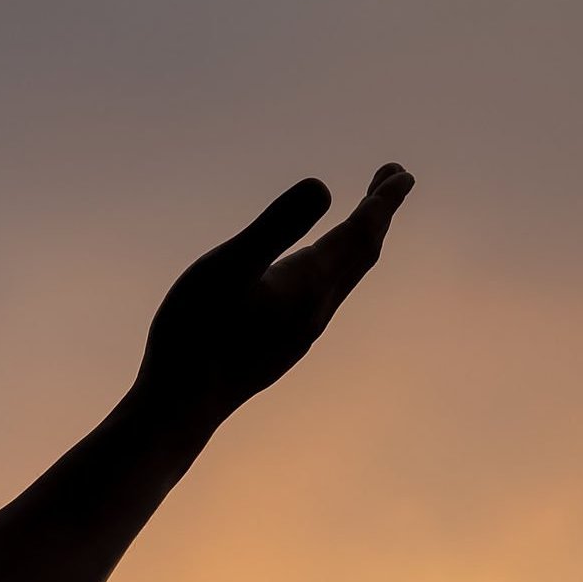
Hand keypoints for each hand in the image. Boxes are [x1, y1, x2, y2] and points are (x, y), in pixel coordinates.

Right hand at [132, 164, 414, 433]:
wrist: (180, 407)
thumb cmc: (196, 333)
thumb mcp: (227, 267)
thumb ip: (275, 226)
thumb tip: (323, 187)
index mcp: (308, 284)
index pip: (360, 234)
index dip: (383, 201)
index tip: (402, 173)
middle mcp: (314, 309)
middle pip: (360, 255)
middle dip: (377, 216)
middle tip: (392, 180)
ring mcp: (299, 333)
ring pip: (343, 280)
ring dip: (356, 244)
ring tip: (359, 219)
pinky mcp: (280, 348)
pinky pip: (322, 299)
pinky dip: (332, 271)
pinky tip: (309, 277)